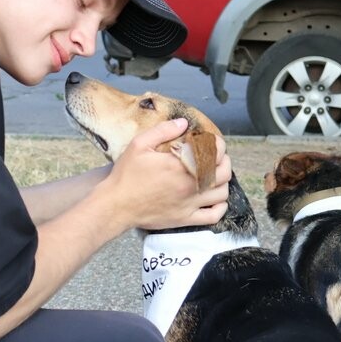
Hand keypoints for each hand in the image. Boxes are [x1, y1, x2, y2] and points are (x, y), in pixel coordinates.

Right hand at [100, 118, 229, 230]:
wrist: (116, 205)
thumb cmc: (126, 175)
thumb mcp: (139, 144)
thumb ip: (163, 130)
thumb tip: (183, 123)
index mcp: (182, 165)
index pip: (215, 152)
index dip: (219, 144)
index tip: (213, 142)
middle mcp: (191, 185)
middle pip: (224, 172)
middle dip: (224, 161)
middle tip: (216, 157)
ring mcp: (190, 204)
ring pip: (222, 193)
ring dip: (223, 182)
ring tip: (214, 175)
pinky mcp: (185, 219)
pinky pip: (213, 215)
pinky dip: (220, 207)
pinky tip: (215, 199)